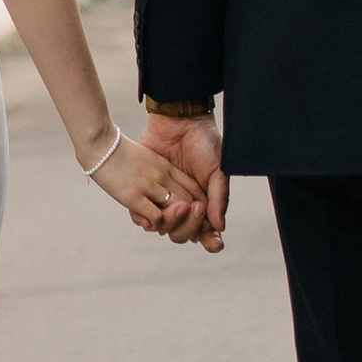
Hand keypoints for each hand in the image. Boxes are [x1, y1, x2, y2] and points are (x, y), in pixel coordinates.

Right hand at [87, 131, 207, 237]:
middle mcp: (162, 176)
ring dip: (174, 222)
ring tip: (166, 225)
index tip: (195, 214)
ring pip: (176, 211)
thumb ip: (157, 172)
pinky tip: (148, 222)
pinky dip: (156, 224)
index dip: (198, 203)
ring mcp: (148, 186)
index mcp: (166, 166)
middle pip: (190, 202)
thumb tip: (162, 190)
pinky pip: (156, 217)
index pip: (194, 187)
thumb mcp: (145, 158)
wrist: (97, 143)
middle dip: (191, 217)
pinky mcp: (133, 196)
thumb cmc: (117, 152)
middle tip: (186, 226)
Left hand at [139, 108, 227, 252]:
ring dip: (172, 224)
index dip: (210, 241)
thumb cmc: (204, 143)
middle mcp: (182, 206)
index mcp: (203, 203)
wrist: (179, 120)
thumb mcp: (218, 170)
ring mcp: (162, 200)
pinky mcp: (143, 192)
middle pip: (184, 234)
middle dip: (190, 227)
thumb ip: (219, 198)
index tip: (215, 242)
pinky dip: (148, 220)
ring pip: (164, 228)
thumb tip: (219, 226)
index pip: (205, 231)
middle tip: (196, 207)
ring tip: (180, 206)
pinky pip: (142, 216)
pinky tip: (156, 214)